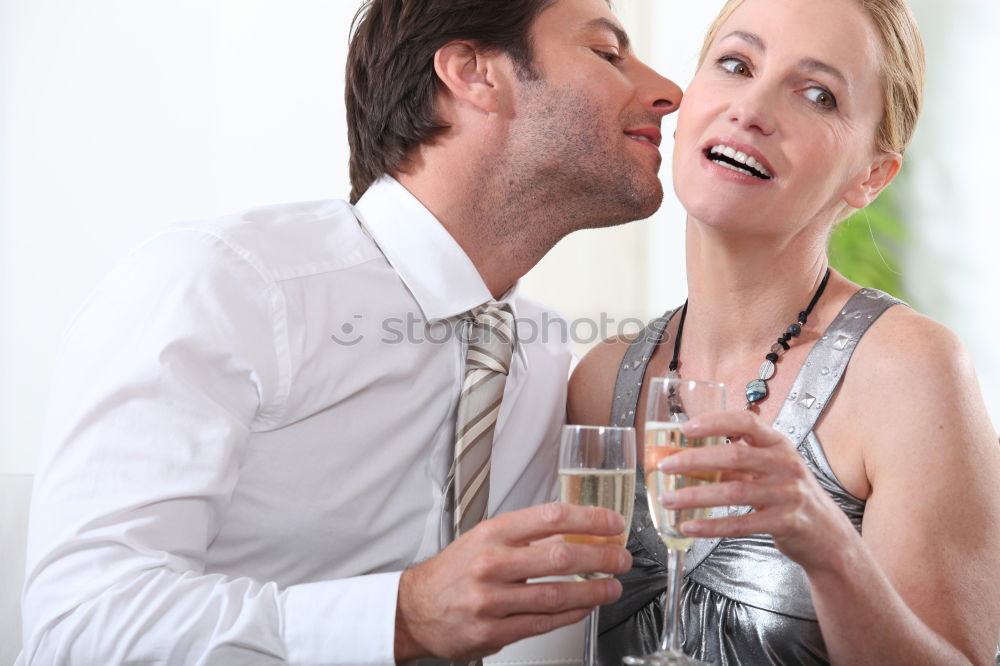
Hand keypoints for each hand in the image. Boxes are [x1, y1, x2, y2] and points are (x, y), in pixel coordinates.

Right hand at [394, 502, 631, 660]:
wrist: (414, 608)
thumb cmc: (453, 571)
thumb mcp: (484, 539)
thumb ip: (526, 536)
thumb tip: (574, 531)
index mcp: (492, 534)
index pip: (550, 517)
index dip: (589, 519)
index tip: (611, 523)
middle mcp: (492, 564)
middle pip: (560, 557)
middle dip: (601, 557)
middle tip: (621, 558)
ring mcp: (492, 600)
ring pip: (556, 594)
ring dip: (593, 591)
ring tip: (612, 587)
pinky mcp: (494, 631)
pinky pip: (543, 622)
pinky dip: (571, 615)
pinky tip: (586, 608)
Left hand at [657, 411, 858, 571]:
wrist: (828, 535)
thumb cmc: (790, 496)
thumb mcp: (769, 469)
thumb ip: (736, 460)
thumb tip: (687, 455)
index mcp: (778, 444)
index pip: (746, 422)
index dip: (714, 422)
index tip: (685, 428)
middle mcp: (785, 464)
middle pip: (735, 456)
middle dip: (695, 460)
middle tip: (665, 466)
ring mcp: (788, 494)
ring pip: (735, 492)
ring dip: (696, 496)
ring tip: (669, 500)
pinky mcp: (787, 523)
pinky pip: (742, 524)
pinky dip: (712, 526)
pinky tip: (690, 526)